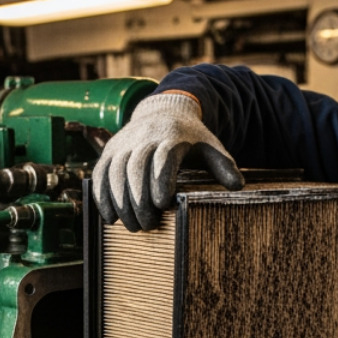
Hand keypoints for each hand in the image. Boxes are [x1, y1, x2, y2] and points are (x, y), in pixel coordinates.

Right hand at [92, 91, 243, 231]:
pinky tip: (110, 217)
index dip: (160, 180)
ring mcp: (124, 143)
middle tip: (147, 225)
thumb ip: (223, 166)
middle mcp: (144, 137)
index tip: (163, 204)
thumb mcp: (210, 146)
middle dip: (139, 200)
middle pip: (135, 167)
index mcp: (171, 136)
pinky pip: (100, 174)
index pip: (163, 157)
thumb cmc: (190, 138)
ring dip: (120, 202)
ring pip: (115, 172)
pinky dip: (101, 196)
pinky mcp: (110, 151)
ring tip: (132, 226)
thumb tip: (237, 186)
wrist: (163, 111)